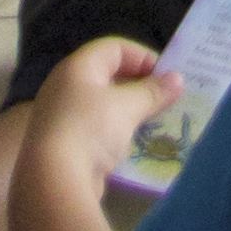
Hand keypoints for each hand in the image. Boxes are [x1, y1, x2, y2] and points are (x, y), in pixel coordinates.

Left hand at [29, 34, 181, 188]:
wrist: (52, 182)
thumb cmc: (90, 130)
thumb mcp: (127, 108)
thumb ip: (153, 92)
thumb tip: (178, 79)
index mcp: (77, 68)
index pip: (114, 48)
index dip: (142, 57)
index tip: (166, 76)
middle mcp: (65, 87)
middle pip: (108, 76)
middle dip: (138, 86)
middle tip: (164, 99)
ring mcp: (62, 118)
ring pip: (102, 106)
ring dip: (128, 112)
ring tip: (153, 121)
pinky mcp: (64, 146)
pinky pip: (95, 131)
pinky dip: (115, 134)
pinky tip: (131, 146)